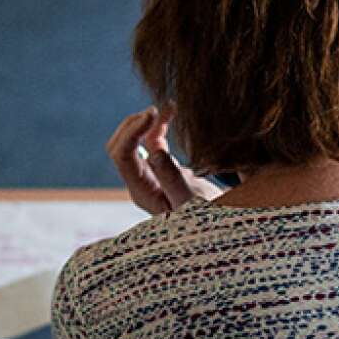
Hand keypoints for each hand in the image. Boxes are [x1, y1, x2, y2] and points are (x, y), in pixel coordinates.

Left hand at [107, 107, 223, 215]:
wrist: (217, 231)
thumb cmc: (204, 222)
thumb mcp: (190, 202)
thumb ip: (172, 178)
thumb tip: (154, 151)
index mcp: (142, 192)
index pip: (122, 156)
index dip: (132, 131)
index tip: (153, 113)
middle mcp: (141, 183)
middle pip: (121, 146)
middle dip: (134, 124)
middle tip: (156, 110)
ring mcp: (150, 176)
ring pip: (135, 142)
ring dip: (147, 122)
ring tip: (169, 107)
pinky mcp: (163, 170)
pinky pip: (153, 143)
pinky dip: (159, 127)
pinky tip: (172, 113)